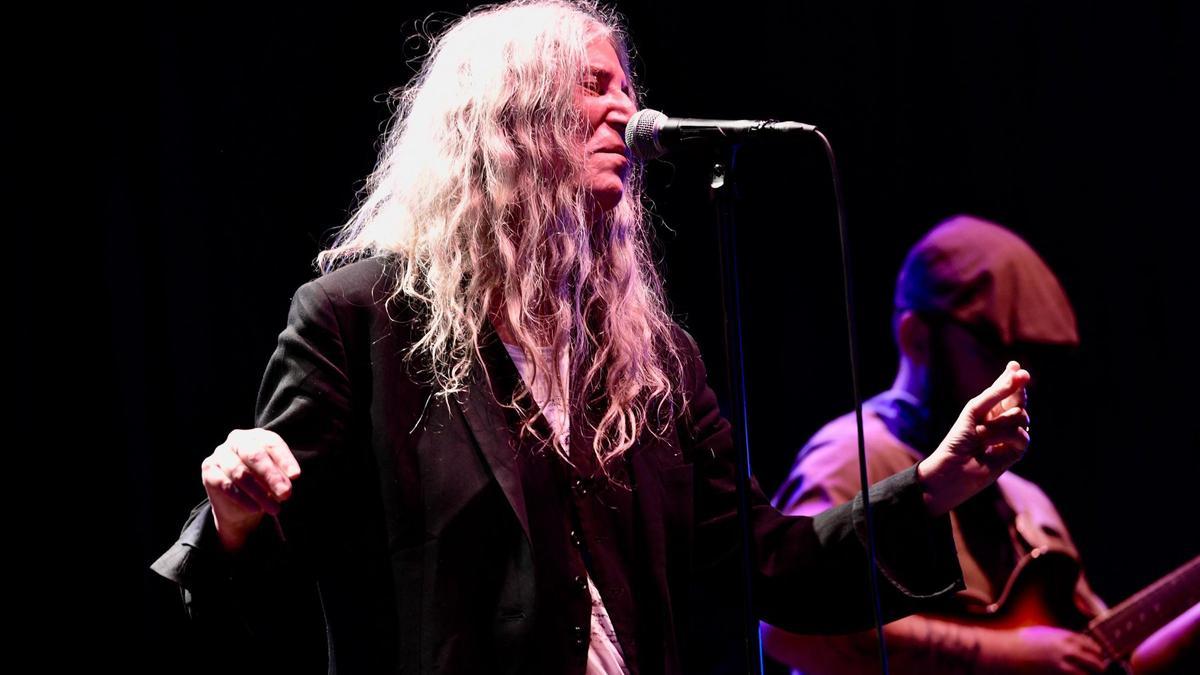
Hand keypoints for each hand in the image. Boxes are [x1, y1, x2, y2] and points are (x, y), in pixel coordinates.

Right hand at [200, 428, 300, 551]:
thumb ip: (281, 475)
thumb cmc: (263, 484)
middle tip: (286, 493)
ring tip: (275, 508)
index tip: (296, 476)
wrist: (240, 506)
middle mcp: (236, 440)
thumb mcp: (275, 478)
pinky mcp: (209, 471)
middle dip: (272, 476)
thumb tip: (289, 479)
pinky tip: (256, 509)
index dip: (285, 459)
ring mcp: (220, 454)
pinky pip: (226, 485)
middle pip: (254, 455)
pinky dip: (243, 499)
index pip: (271, 443)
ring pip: (241, 473)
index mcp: (256, 436)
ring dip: (259, 493)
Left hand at [918, 361, 1031, 514]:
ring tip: (981, 436)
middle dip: (1016, 392)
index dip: (1011, 377)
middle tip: (1016, 386)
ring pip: (1021, 416)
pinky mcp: (1015, 452)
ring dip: (999, 425)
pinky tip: (992, 449)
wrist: (953, 469)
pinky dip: (1006, 439)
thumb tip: (1020, 374)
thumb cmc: (959, 439)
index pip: (1005, 388)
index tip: (1013, 365)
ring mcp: (1010, 435)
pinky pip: (1023, 436)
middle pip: (1019, 399)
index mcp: (989, 408)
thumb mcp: (975, 410)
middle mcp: (1002, 419)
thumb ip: (997, 393)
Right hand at [980, 626, 1108, 673]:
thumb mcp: (1039, 635)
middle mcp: (1067, 651)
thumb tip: (1072, 648)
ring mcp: (1062, 666)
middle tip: (1093, 674)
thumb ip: (1057, 640)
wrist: (998, 653)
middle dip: (1097, 670)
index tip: (1096, 661)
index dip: (1097, 655)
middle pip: (1097, 664)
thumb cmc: (1014, 644)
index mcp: (1064, 637)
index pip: (1093, 647)